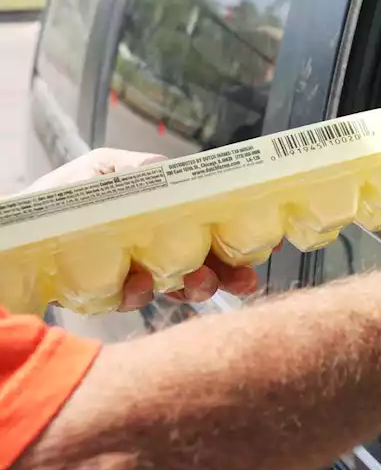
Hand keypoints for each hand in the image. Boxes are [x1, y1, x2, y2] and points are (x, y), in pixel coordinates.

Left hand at [22, 148, 261, 311]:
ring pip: (183, 286)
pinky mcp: (113, 295)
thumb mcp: (99, 169)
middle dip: (230, 273)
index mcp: (164, 216)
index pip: (213, 227)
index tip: (267, 246)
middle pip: (208, 263)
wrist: (16, 239)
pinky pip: (138, 301)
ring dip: (199, 288)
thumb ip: (136, 168)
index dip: (240, 238)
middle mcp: (158, 247)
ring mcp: (139, 272)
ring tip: (200, 285)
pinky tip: (139, 286)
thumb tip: (170, 168)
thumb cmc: (60, 198)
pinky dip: (142, 295)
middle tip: (245, 278)